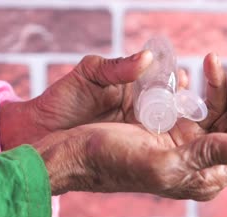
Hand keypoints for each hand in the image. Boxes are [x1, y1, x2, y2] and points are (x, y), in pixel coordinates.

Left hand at [0, 51, 188, 149]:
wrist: (40, 133)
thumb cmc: (62, 100)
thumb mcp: (89, 75)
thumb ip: (116, 66)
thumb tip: (147, 58)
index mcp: (133, 87)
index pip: (163, 80)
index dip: (175, 79)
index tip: (183, 77)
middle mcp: (141, 108)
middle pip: (172, 103)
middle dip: (184, 99)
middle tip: (187, 97)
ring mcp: (140, 130)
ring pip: (169, 124)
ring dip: (180, 119)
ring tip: (186, 115)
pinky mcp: (135, 148)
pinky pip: (158, 143)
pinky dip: (169, 141)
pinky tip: (175, 139)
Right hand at [34, 51, 226, 200]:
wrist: (74, 153)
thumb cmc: (112, 161)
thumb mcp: (162, 161)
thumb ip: (206, 155)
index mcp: (206, 175)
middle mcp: (204, 160)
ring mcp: (191, 140)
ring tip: (221, 57)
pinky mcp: (175, 124)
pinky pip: (203, 103)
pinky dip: (207, 85)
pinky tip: (203, 67)